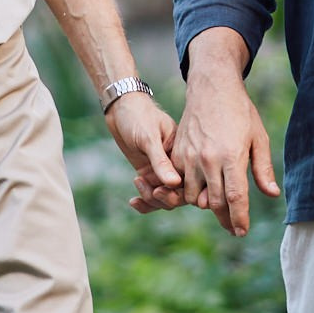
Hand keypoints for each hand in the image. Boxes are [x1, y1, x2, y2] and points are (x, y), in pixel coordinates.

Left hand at [110, 92, 185, 213]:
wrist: (121, 109)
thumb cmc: (139, 116)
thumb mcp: (149, 137)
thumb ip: (161, 161)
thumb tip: (174, 184)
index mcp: (185, 153)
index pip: (192, 181)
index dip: (183, 192)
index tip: (162, 191)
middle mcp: (177, 165)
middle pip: (180, 194)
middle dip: (166, 198)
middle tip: (152, 192)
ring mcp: (163, 171)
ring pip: (165, 198)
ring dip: (152, 199)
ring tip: (138, 182)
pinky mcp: (149, 174)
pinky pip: (151, 195)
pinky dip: (144, 202)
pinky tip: (133, 202)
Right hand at [174, 43, 280, 235]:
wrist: (211, 88)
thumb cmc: (240, 112)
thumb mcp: (258, 137)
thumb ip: (262, 168)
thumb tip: (271, 194)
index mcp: (231, 156)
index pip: (235, 198)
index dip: (239, 218)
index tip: (241, 231)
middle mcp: (208, 159)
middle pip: (214, 202)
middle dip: (225, 219)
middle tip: (233, 228)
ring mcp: (189, 156)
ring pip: (194, 196)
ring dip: (206, 205)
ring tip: (219, 206)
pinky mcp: (177, 153)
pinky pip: (180, 182)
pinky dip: (189, 190)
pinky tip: (202, 189)